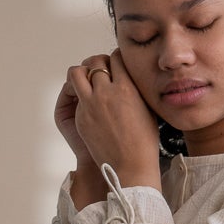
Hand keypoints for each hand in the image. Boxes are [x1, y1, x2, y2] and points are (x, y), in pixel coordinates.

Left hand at [54, 50, 159, 180]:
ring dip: (82, 73)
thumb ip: (136, 88)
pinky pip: (76, 95)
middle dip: (99, 63)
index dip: (117, 58)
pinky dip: (82, 94)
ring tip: (89, 81)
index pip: (116, 57)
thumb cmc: (145, 141)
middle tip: (103, 71)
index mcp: (126, 88)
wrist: (132, 166)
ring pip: (76, 73)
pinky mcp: (81, 117)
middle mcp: (106, 93)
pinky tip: (90, 102)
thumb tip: (130, 75)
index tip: (117, 63)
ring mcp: (90, 105)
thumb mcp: (147, 108)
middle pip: (95, 61)